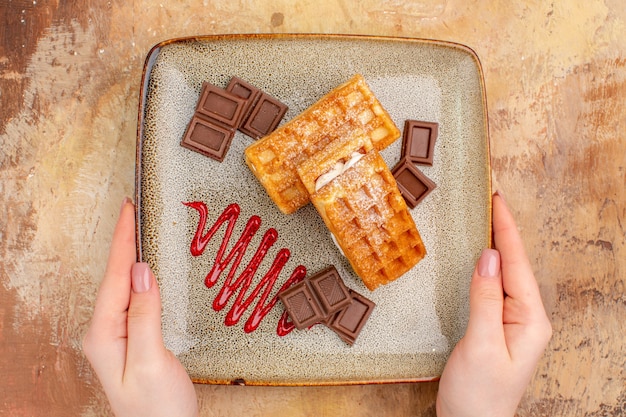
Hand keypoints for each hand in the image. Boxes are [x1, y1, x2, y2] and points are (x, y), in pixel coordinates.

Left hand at [83, 198, 198, 416]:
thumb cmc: (157, 407)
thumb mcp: (151, 360)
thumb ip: (144, 315)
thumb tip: (143, 271)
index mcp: (104, 334)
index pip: (115, 276)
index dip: (123, 240)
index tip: (129, 209)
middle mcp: (104, 332)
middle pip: (115, 276)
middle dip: (124, 241)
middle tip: (134, 209)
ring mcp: (116, 335)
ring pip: (123, 285)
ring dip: (131, 256)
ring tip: (138, 229)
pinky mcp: (131, 338)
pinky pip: (133, 298)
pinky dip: (140, 276)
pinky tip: (145, 268)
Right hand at [436, 192, 551, 416]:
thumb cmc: (479, 394)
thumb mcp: (482, 344)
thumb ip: (485, 299)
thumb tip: (488, 257)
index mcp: (530, 319)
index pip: (517, 265)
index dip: (506, 231)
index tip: (496, 200)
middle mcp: (525, 317)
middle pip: (514, 266)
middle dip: (502, 232)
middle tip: (489, 200)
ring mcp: (509, 322)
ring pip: (502, 275)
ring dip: (493, 247)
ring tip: (484, 219)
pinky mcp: (493, 327)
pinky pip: (490, 289)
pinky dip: (482, 268)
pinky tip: (476, 258)